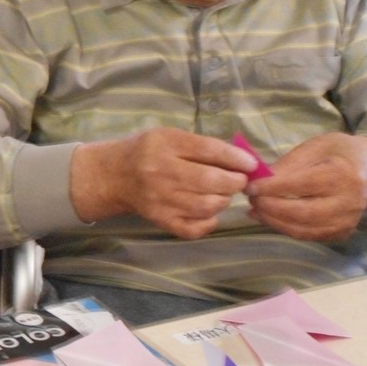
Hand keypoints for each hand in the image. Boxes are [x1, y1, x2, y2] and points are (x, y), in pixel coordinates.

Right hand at [71, 128, 255, 238]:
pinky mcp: (160, 219)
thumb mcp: (170, 137)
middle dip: (235, 182)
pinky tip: (208, 212)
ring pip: (207, 206)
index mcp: (165, 145)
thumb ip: (203, 146)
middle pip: (211, 181)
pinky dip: (209, 222)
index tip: (251, 164)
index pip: (208, 151)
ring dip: (223, 200)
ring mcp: (160, 199)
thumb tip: (242, 161)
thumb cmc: (148, 152)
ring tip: (222, 194)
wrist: (114, 176)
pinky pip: (194, 228)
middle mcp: (161, 172)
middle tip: (239, 181)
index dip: (236, 158)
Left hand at [244, 132, 366, 240]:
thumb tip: (261, 179)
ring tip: (255, 210)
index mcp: (343, 175)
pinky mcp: (342, 232)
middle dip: (271, 207)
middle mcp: (348, 202)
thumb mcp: (317, 146)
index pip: (302, 185)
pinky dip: (285, 229)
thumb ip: (290, 163)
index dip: (273, 188)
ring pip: (304, 229)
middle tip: (251, 199)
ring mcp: (347, 221)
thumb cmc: (340, 153)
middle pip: (303, 212)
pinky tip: (269, 218)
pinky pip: (309, 236)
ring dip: (274, 221)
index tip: (251, 186)